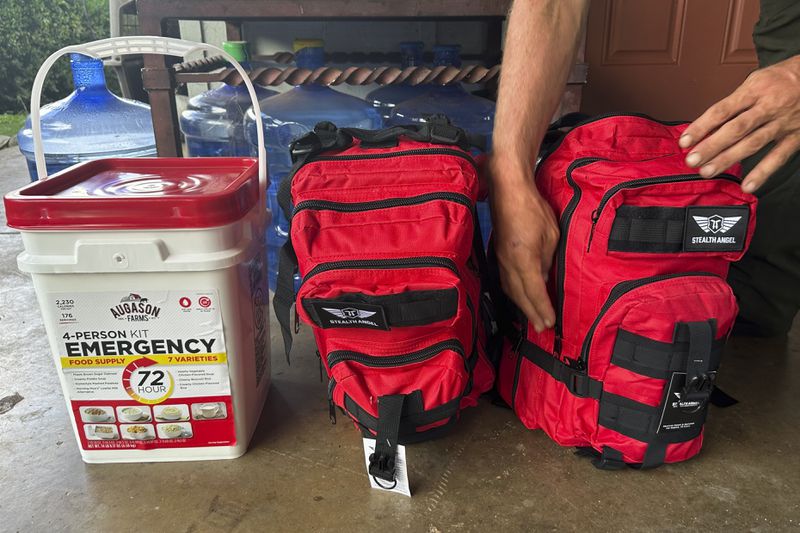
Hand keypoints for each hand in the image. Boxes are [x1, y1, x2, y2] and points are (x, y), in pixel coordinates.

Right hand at [489, 157, 558, 331]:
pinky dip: (513, 291)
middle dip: (531, 313)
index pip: (534, 292)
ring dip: (521, 304)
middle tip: (542, 327)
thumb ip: (547, 259)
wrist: (507, 190)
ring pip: (509, 288)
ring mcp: (500, 258)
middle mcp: (508, 262)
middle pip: (520, 295)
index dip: (542, 309)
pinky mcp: (497, 252)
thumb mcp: (551, 235)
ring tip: (532, 316)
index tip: (550, 323)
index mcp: (524, 259)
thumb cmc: (532, 207)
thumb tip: (543, 278)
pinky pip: (504, 278)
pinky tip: (518, 294)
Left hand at [679, 55, 799, 192]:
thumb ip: (733, 104)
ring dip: (728, 159)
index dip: (701, 126)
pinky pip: (778, 156)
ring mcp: (782, 123)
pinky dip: (763, 172)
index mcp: (754, 91)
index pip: (722, 110)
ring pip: (753, 143)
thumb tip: (706, 127)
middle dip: (711, 146)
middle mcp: (767, 107)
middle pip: (735, 129)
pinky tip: (748, 186)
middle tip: (692, 160)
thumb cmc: (779, 80)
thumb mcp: (755, 82)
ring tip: (707, 171)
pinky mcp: (795, 137)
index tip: (684, 141)